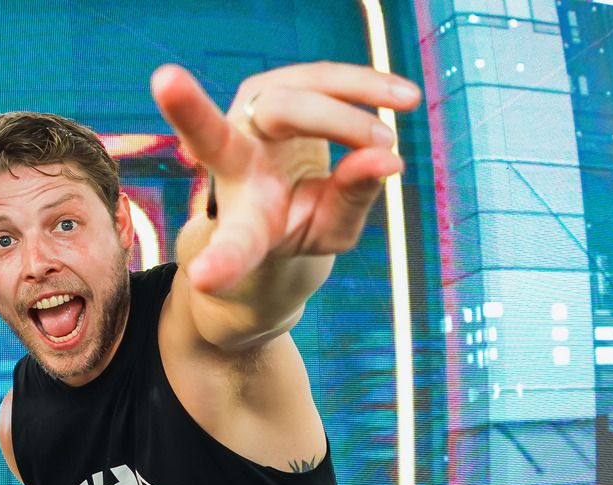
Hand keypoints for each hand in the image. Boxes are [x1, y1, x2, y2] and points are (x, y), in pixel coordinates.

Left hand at [151, 61, 420, 294]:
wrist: (274, 196)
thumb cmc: (296, 223)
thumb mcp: (328, 231)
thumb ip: (350, 202)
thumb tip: (387, 160)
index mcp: (244, 222)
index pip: (231, 244)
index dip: (222, 261)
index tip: (204, 279)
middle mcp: (231, 162)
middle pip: (277, 115)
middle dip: (334, 122)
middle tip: (386, 141)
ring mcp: (245, 116)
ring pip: (299, 88)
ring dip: (356, 94)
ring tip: (408, 102)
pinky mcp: (269, 89)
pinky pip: (319, 78)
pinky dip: (362, 83)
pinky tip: (403, 95)